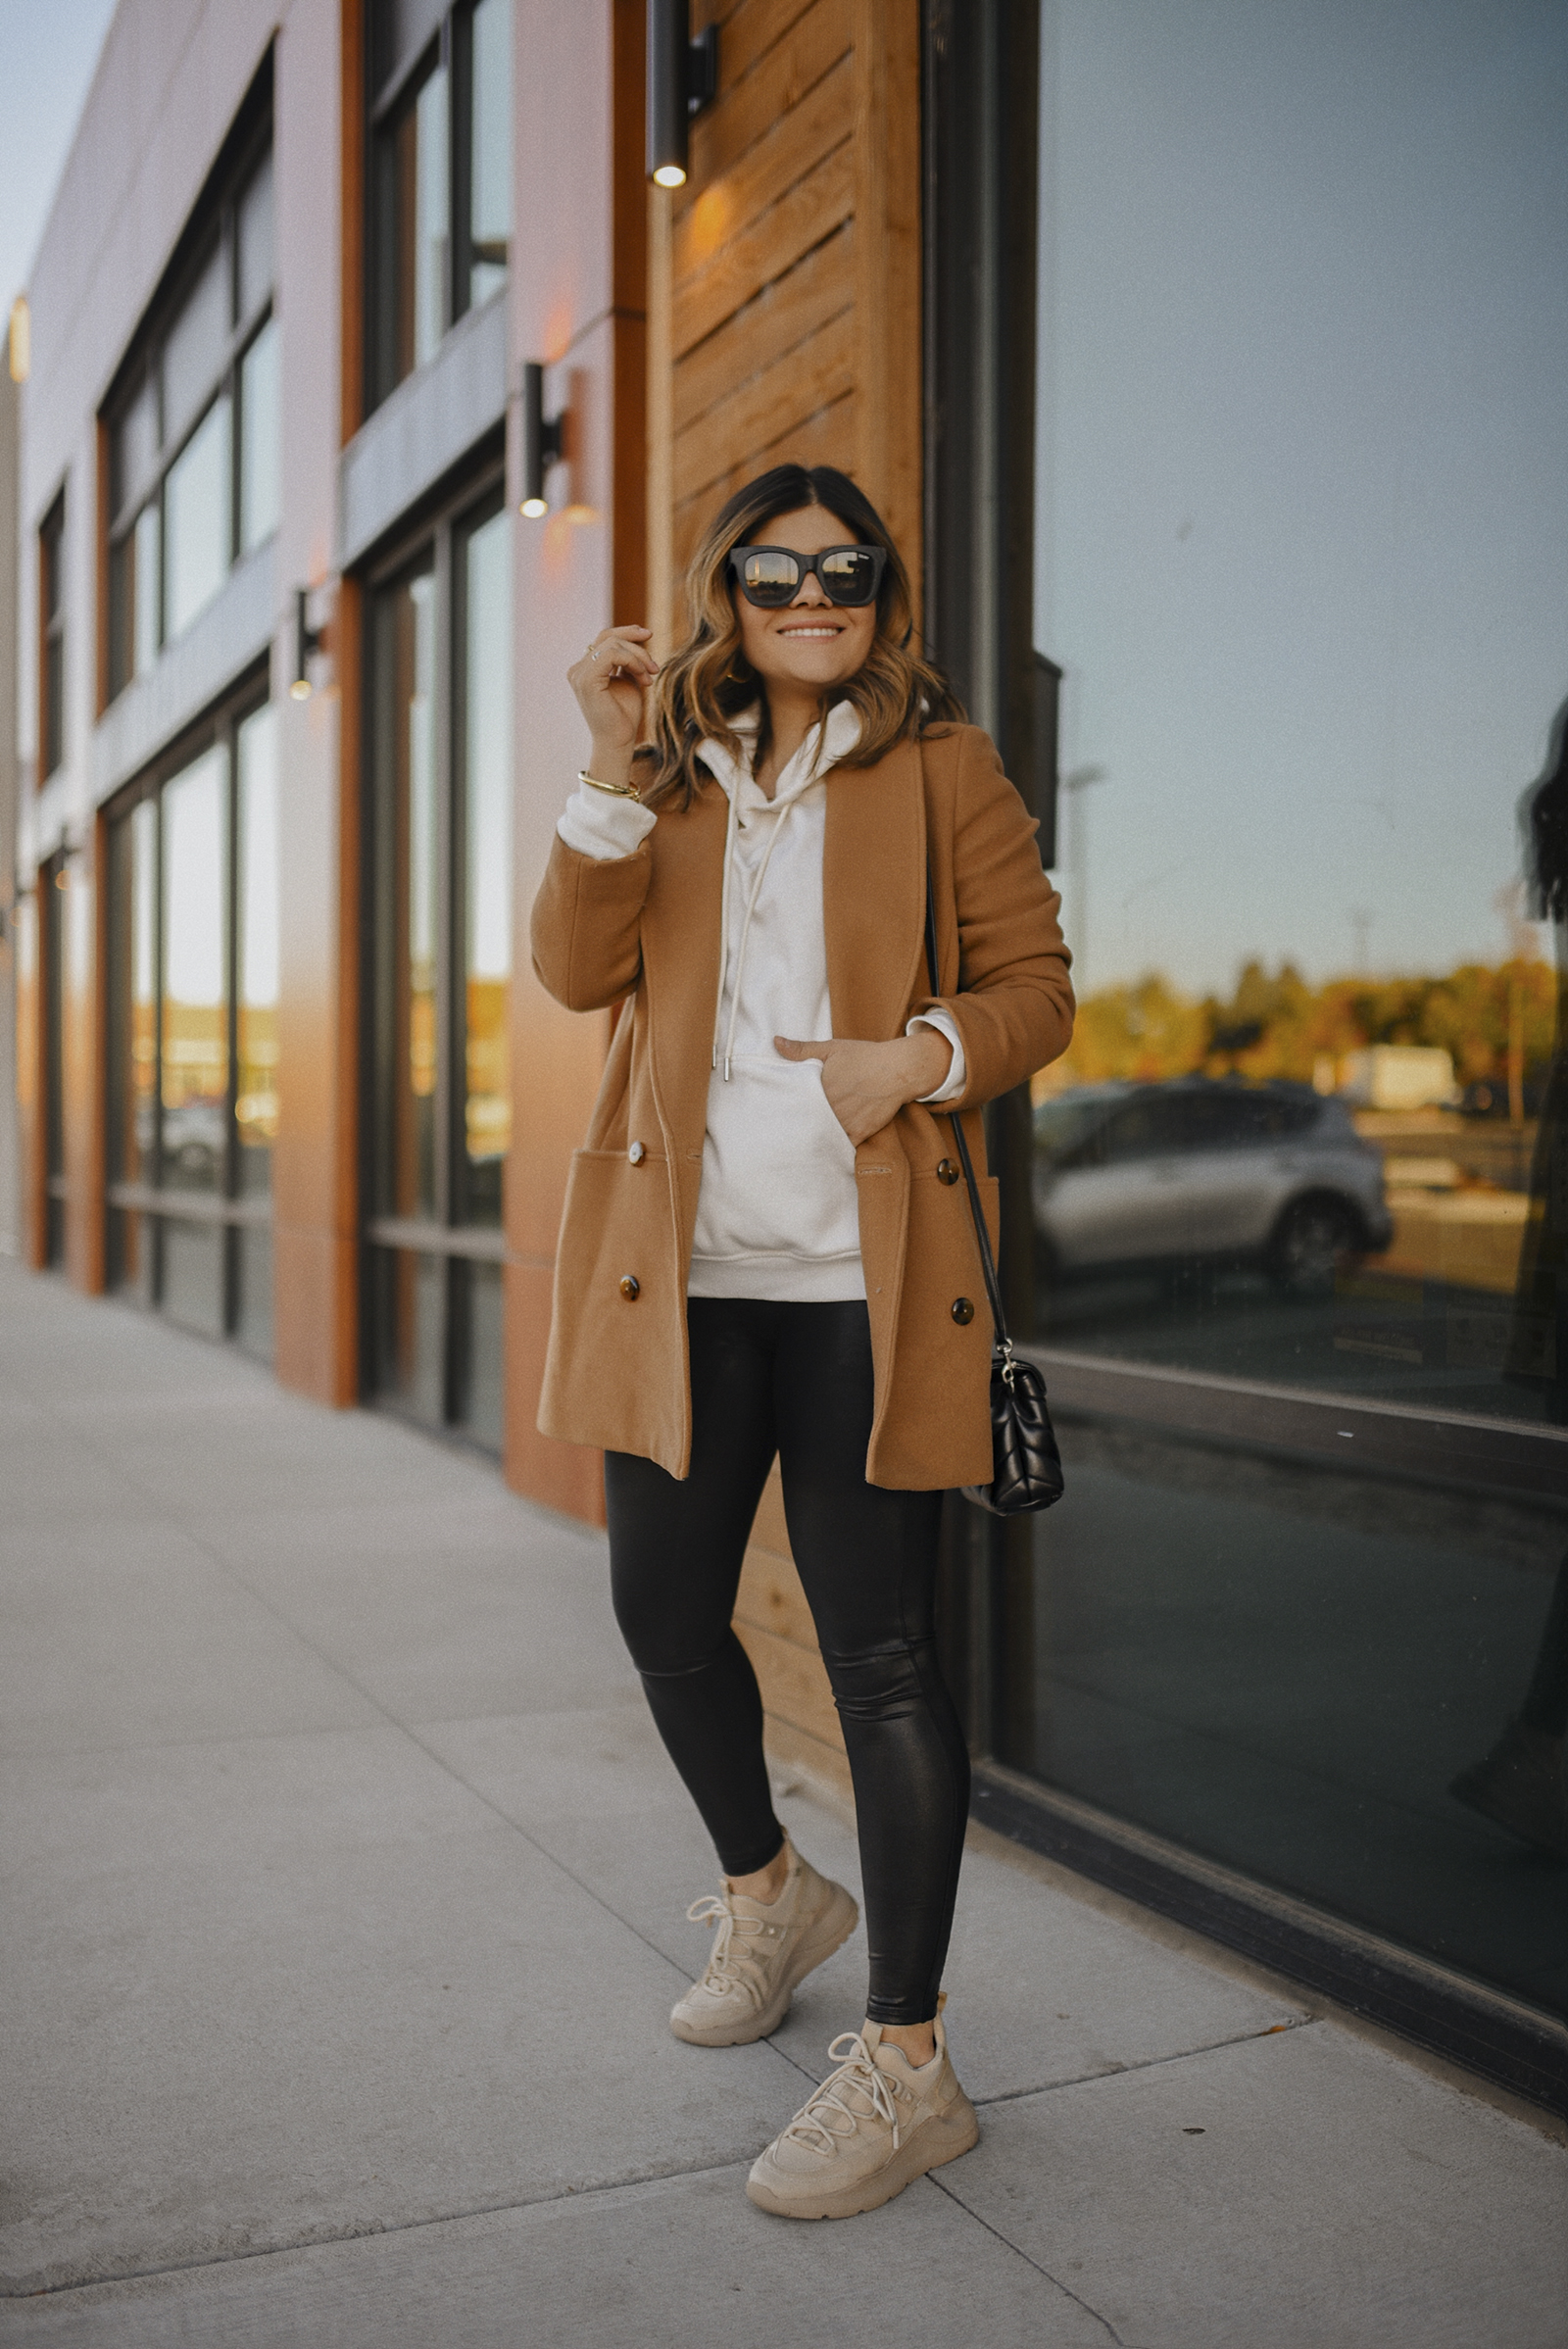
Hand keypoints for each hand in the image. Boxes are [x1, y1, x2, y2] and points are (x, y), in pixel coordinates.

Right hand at [568, 625, 659, 783]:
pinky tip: (643, 678)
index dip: (627, 632)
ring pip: (613, 644)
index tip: (649, 635)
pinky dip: (632, 661)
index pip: (604, 638)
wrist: (618, 742)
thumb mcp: (627, 680)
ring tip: (650, 675)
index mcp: (585, 669)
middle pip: (608, 637)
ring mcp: (579, 674)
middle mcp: (578, 669)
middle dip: (637, 645)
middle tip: (654, 666)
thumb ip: (627, 661)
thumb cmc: (624, 717)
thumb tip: (636, 637)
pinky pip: (612, 654)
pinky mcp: (586, 680)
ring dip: (638, 657)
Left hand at [774, 1031, 952, 1144]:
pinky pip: (841, 1147)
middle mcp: (830, 1107)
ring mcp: (845, 1122)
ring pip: (821, 1137)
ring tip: (798, 1145)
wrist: (899, 1070)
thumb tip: (776, 1042)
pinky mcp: (859, 1133)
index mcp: (819, 1088)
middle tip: (780, 1134)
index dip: (784, 1109)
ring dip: (811, 1140)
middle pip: (806, 1123)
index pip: (793, 1104)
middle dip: (795, 1127)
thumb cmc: (865, 1056)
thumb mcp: (831, 1048)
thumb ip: (802, 1049)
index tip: (776, 1113)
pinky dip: (832, 1150)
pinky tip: (821, 1153)